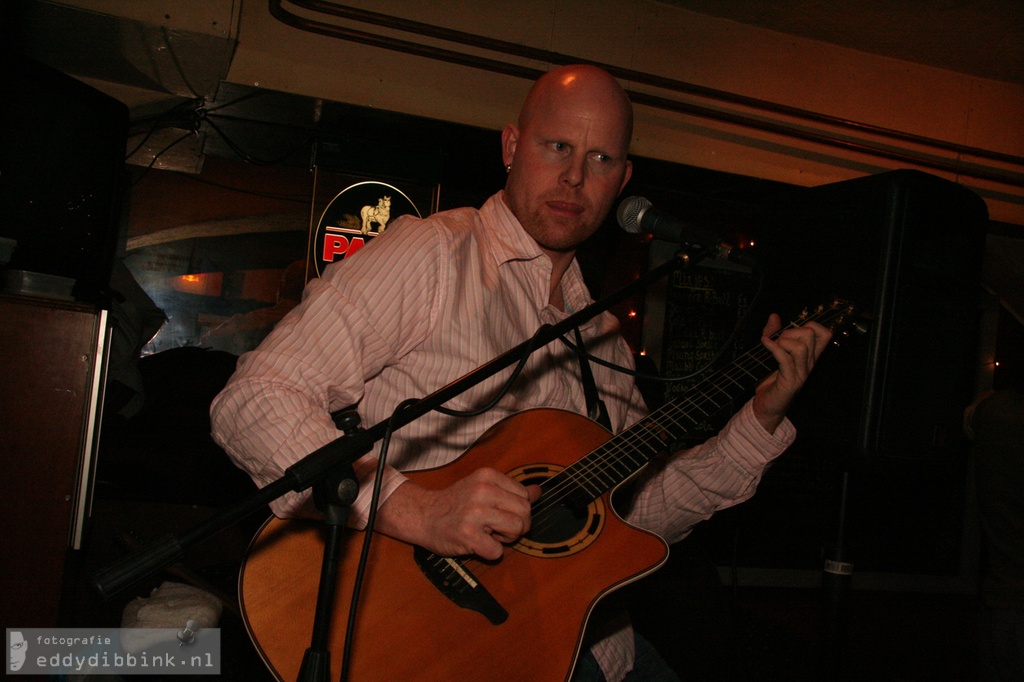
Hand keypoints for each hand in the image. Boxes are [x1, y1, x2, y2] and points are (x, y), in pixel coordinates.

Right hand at [376, 467, 540, 559]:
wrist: (423, 515)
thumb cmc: (456, 504)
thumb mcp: (483, 487)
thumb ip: (511, 490)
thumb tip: (538, 491)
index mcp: (488, 476)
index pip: (525, 496)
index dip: (517, 509)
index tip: (499, 512)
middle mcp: (482, 491)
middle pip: (525, 513)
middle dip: (516, 526)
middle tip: (496, 527)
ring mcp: (475, 513)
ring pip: (517, 530)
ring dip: (505, 538)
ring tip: (487, 533)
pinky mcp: (468, 535)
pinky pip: (498, 551)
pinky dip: (490, 552)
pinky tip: (477, 543)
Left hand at [752, 313, 832, 432]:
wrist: (766, 406)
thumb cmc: (770, 380)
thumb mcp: (771, 352)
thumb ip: (774, 333)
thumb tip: (774, 316)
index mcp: (809, 356)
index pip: (824, 334)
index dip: (811, 325)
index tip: (793, 329)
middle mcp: (809, 364)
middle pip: (811, 335)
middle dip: (791, 331)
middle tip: (778, 341)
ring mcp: (801, 373)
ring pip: (800, 347)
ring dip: (782, 342)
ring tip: (772, 347)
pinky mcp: (791, 382)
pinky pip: (785, 359)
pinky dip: (773, 348)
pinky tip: (764, 344)